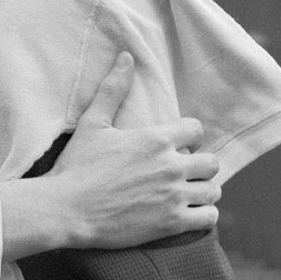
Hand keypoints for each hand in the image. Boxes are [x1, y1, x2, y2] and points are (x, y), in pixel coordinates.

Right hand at [0, 52, 217, 257]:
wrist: (67, 209)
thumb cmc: (77, 166)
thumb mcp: (92, 123)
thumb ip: (113, 90)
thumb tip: (126, 57)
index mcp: (155, 139)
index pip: (196, 129)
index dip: (187, 136)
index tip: (176, 144)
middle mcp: (171, 166)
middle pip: (211, 162)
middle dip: (199, 166)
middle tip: (181, 172)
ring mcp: (174, 196)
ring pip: (213, 190)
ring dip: (202, 190)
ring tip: (185, 193)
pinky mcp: (172, 222)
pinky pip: (209, 217)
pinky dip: (202, 215)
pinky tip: (187, 213)